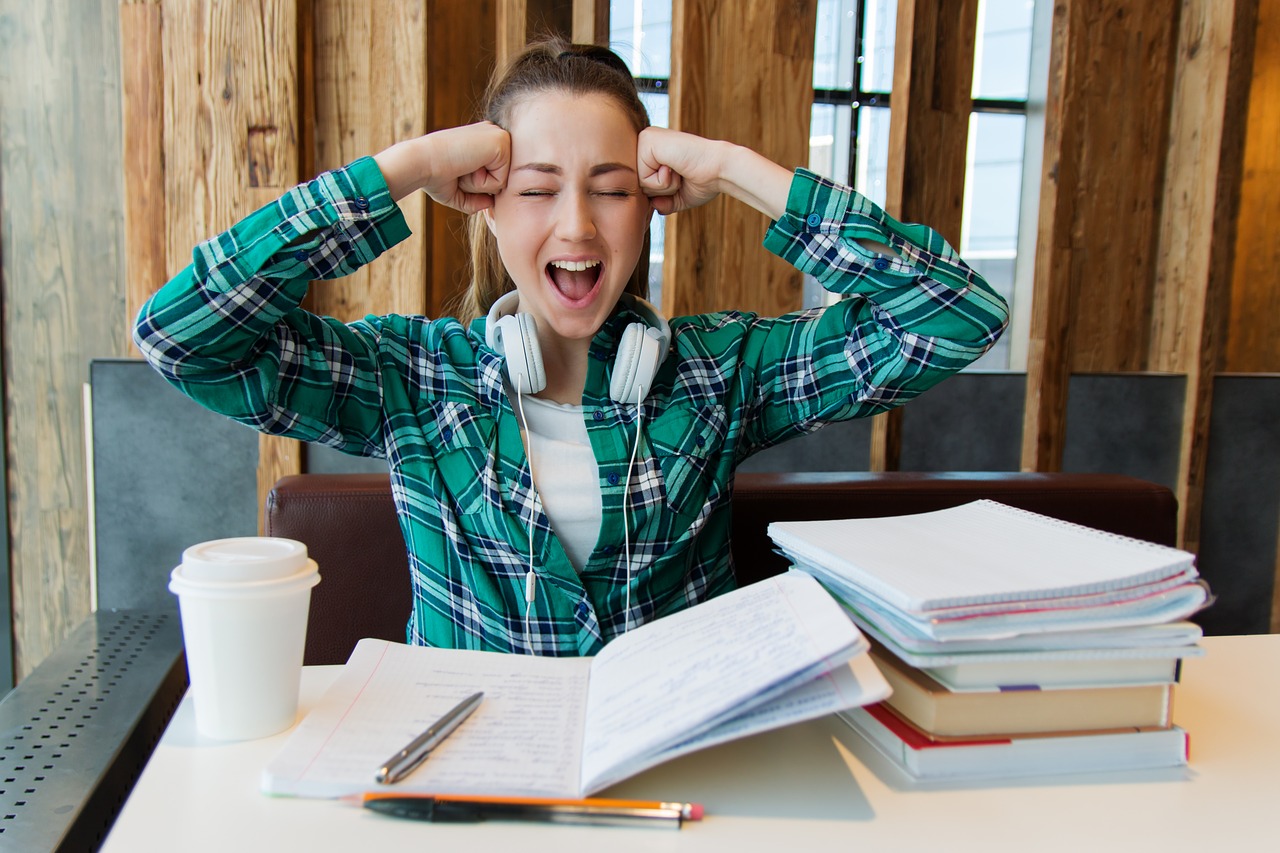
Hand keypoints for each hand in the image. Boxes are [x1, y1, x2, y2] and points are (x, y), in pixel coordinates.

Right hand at [375, 122, 509, 213]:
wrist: (421, 162)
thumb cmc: (434, 176)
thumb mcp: (458, 191)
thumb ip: (476, 199)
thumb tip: (491, 203)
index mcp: (484, 141)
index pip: (495, 177)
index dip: (476, 185)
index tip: (457, 171)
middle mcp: (493, 134)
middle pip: (501, 180)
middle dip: (479, 186)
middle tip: (459, 170)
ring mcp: (499, 136)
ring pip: (503, 182)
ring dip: (480, 185)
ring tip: (462, 166)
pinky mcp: (501, 142)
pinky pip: (501, 181)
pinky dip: (482, 182)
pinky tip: (468, 165)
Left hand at [637, 127, 728, 214]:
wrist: (720, 170)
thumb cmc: (704, 181)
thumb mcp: (678, 196)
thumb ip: (662, 202)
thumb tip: (651, 205)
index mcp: (652, 150)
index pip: (641, 185)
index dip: (662, 192)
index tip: (681, 178)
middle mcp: (646, 140)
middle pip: (637, 184)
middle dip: (661, 191)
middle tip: (681, 174)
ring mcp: (645, 138)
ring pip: (638, 183)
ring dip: (663, 186)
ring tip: (679, 170)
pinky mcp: (647, 140)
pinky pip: (643, 178)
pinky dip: (662, 181)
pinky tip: (676, 167)